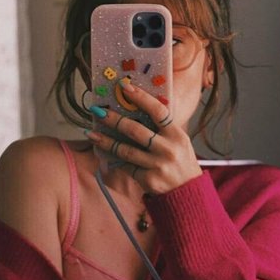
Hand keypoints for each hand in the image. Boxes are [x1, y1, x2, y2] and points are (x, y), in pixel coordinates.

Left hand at [86, 79, 202, 195]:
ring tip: (92, 134)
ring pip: (125, 150)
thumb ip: (162, 127)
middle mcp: (167, 149)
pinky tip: (102, 151)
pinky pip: (126, 166)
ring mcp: (157, 165)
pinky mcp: (148, 179)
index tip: (124, 87)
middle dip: (114, 120)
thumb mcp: (178, 141)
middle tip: (98, 111)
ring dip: (106, 141)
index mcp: (176, 134)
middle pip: (135, 130)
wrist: (188, 192)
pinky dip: (113, 158)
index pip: (158, 111)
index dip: (141, 98)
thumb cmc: (180, 161)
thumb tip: (135, 108)